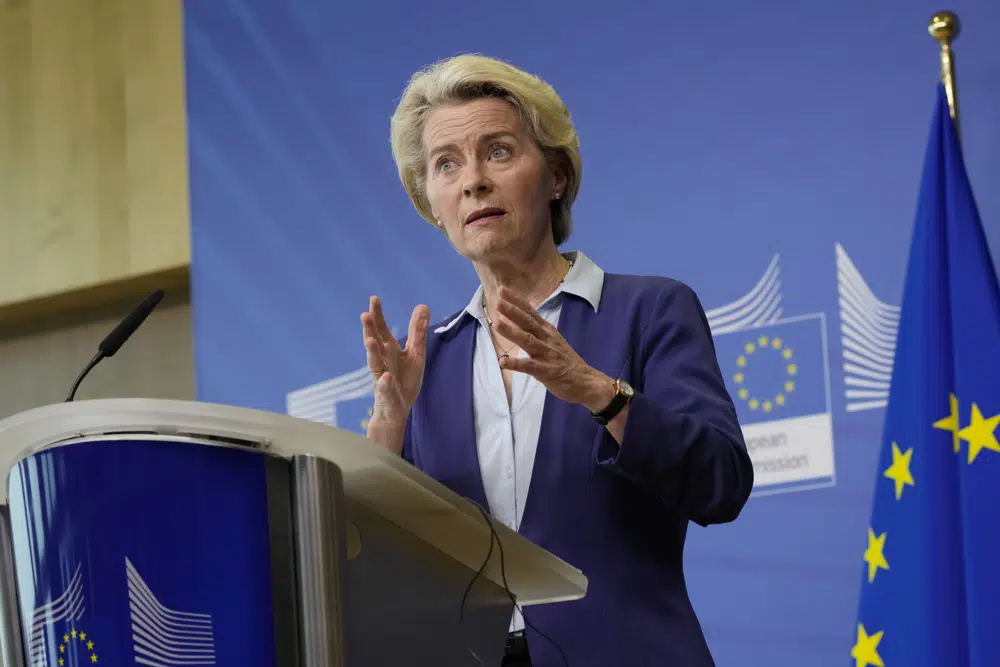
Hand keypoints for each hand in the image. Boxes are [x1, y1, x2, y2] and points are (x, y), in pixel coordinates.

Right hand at [361, 296, 429, 449]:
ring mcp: (382, 377)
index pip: (382, 329)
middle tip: (365, 314)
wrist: (396, 411)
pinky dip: (385, 383)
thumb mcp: (415, 354)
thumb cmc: (404, 380)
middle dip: (370, 329)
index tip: (374, 298)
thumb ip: (417, 332)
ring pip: (375, 363)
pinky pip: (384, 388)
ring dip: (372, 352)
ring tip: (370, 340)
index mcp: (389, 350)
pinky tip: (386, 377)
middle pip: (374, 343)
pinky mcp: (386, 395)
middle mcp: (382, 361)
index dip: (378, 315)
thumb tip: (422, 305)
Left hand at [491, 287, 615, 412]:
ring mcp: (546, 354)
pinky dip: (516, 364)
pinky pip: (529, 366)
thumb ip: (537, 332)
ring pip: (527, 340)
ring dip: (512, 332)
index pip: (530, 312)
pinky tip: (503, 361)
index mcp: (547, 331)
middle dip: (512, 311)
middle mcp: (546, 339)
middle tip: (498, 301)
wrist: (586, 381)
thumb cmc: (566, 361)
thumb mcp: (553, 340)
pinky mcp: (546, 370)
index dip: (516, 301)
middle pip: (528, 322)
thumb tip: (520, 321)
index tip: (503, 289)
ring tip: (497, 324)